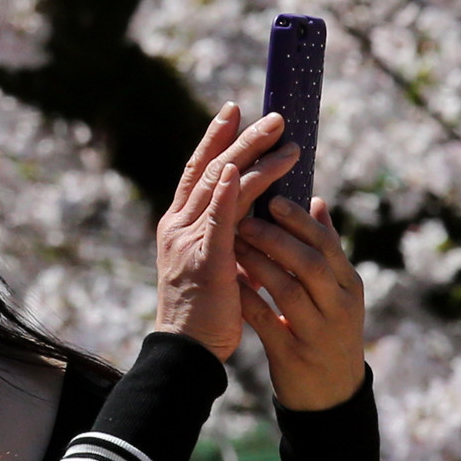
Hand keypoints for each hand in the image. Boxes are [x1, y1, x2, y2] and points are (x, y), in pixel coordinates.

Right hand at [153, 103, 297, 359]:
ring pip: (220, 185)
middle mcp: (179, 224)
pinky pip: (215, 218)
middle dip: (241, 137)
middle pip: (211, 168)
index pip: (199, 171)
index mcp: (180, 224)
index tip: (233, 111)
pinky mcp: (205, 257)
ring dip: (251, 156)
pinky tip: (236, 169)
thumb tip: (257, 213)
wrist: (187, 350)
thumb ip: (229, 234)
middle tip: (271, 116)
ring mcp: (189, 239)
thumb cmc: (204, 311)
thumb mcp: (216, 263)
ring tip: (281, 137)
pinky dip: (224, 190)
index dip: (216, 139)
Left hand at [234, 189, 367, 410]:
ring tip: (234, 244)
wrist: (333, 398)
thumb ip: (328, 250)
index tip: (274, 200)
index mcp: (350, 287)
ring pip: (288, 290)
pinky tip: (230, 283)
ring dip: (258, 264)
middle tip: (246, 219)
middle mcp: (339, 308)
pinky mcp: (293, 356)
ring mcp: (317, 334)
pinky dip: (248, 300)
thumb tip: (316, 202)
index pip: (327, 244)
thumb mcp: (339, 293)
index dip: (299, 221)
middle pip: (310, 264)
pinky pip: (266, 322)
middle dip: (276, 238)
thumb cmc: (331, 332)